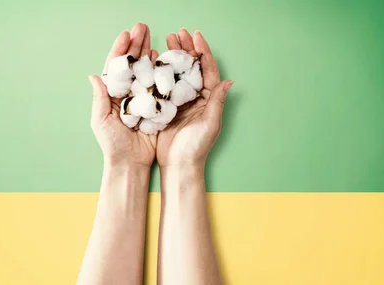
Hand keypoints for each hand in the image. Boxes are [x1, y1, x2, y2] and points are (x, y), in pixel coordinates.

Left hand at [89, 23, 159, 167]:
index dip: (121, 50)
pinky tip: (163, 59)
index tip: (126, 34)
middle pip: (132, 64)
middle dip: (137, 44)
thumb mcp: (101, 121)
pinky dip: (161, 72)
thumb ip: (99, 99)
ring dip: (149, 53)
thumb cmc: (112, 144)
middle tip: (142, 27)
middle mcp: (127, 93)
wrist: (130, 163)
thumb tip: (93, 76)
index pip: (116, 67)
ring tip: (153, 37)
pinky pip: (159, 85)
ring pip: (146, 71)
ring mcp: (142, 98)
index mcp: (112, 94)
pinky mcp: (156, 106)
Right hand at [157, 29, 232, 167]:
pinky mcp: (167, 107)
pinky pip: (165, 84)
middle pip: (192, 67)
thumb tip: (228, 81)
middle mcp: (196, 97)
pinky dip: (161, 71)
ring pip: (178, 73)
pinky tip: (155, 60)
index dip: (202, 52)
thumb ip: (217, 101)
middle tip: (178, 33)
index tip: (196, 36)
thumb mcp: (210, 123)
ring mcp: (181, 101)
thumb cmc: (196, 147)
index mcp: (209, 99)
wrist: (178, 165)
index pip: (207, 70)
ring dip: (174, 56)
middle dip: (186, 49)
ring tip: (167, 41)